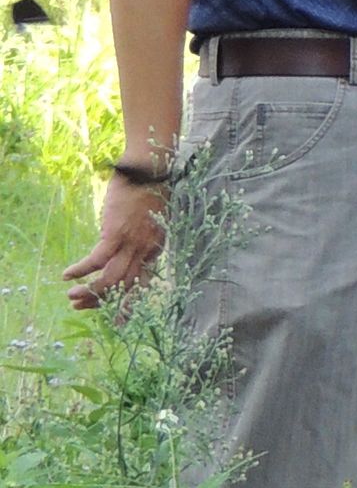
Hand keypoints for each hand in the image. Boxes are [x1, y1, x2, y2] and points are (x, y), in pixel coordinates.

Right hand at [63, 173, 168, 310]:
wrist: (151, 170)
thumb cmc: (151, 191)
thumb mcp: (152, 221)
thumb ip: (141, 238)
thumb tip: (125, 249)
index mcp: (156, 249)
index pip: (141, 283)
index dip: (128, 301)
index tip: (118, 317)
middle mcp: (146, 251)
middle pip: (124, 286)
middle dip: (103, 301)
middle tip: (82, 308)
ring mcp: (132, 243)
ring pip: (110, 278)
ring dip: (90, 292)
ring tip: (72, 298)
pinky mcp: (115, 233)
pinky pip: (97, 259)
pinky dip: (81, 270)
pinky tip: (68, 275)